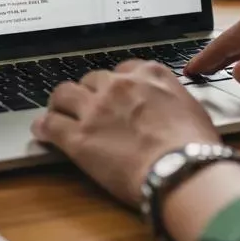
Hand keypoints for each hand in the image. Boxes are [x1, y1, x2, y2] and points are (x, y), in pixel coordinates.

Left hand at [32, 61, 220, 206]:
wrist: (183, 170)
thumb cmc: (197, 148)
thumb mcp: (192, 109)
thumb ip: (171, 101)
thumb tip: (169, 110)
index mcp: (150, 75)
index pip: (122, 70)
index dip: (115, 84)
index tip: (114, 94)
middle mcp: (119, 85)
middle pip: (92, 79)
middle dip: (89, 93)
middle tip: (88, 107)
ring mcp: (96, 109)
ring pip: (64, 94)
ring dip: (61, 103)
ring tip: (59, 112)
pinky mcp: (79, 136)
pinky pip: (51, 124)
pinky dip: (44, 126)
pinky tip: (42, 131)